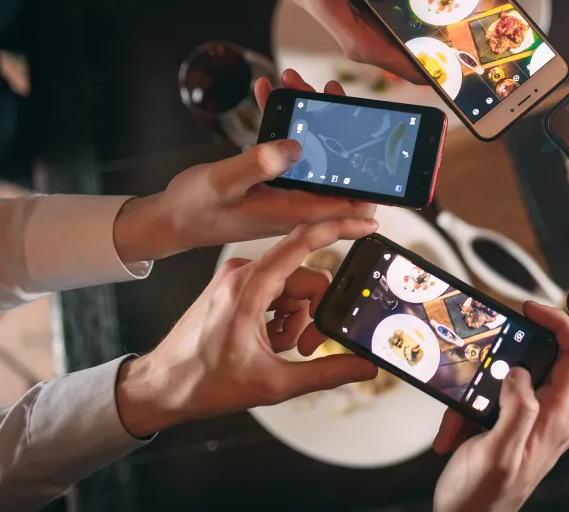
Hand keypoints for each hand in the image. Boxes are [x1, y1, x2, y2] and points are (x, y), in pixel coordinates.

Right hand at [112, 70, 375, 261]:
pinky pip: (285, 146)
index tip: (390, 161)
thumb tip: (295, 147)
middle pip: (335, 167)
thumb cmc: (195, 209)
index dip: (375, 187)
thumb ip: (259, 164)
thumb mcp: (224, 183)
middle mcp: (296, 200)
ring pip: (311, 150)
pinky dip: (278, 119)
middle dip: (338, 128)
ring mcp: (285, 187)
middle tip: (330, 92)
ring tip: (297, 83)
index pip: (348, 203)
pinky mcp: (271, 176)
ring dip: (307, 116)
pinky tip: (267, 91)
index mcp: (294, 209)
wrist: (170, 218)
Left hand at [114, 220, 379, 435]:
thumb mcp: (274, 384)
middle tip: (306, 348)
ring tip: (277, 350)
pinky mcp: (233, 287)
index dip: (339, 229)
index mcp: (249, 286)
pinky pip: (274, 292)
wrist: (159, 387)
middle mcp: (242, 273)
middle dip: (313, 314)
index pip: (303, 241)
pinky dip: (279, 318)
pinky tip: (266, 342)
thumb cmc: (203, 382)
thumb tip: (364, 366)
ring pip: (291, 288)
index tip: (366, 224)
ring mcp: (236, 278)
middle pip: (304, 277)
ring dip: (295, 320)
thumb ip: (326, 373)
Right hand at [225, 0, 473, 82]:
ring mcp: (382, 19)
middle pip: (426, 40)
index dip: (444, 66)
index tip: (476, 56)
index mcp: (360, 42)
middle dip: (458, 24)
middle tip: (491, 1)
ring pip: (425, 15)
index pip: (411, 67)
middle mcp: (376, 36)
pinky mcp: (384, 1)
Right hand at [432, 303, 568, 511]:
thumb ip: (517, 408)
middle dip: (501, 362)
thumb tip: (521, 372)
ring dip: (476, 395)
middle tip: (477, 367)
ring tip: (457, 424)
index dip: (558, 322)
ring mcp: (532, 423)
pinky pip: (491, 403)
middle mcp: (551, 417)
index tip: (530, 308)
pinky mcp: (512, 428)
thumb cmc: (482, 500)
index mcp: (557, 418)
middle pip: (541, 362)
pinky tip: (454, 436)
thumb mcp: (499, 452)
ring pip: (508, 383)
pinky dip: (467, 413)